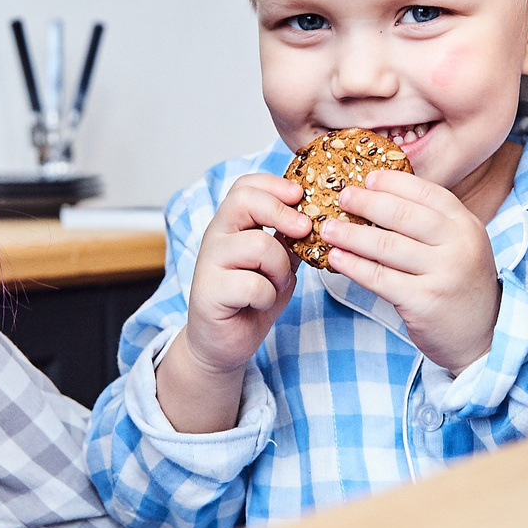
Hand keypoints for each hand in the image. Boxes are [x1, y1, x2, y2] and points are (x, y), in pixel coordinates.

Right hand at [155, 173, 310, 433]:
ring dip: (279, 267)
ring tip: (276, 283)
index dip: (275, 184)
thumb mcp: (278, 263)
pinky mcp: (209, 292)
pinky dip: (267, 296)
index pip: (246, 185)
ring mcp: (209, 263)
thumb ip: (289, 240)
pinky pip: (253, 285)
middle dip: (282, 212)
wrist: (223, 343)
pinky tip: (259, 304)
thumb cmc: (251, 299)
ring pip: (257, 244)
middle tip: (304, 229)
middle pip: (244, 200)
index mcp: (232, 224)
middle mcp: (216, 237)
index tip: (300, 196)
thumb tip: (318, 216)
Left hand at [318, 169, 501, 373]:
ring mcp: (443, 274)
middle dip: (366, 203)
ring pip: (386, 246)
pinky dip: (353, 266)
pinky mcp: (424, 301)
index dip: (393, 183)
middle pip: (403, 215)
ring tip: (328, 229)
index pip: (426, 192)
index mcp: (466, 225)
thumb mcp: (460, 246)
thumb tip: (381, 196)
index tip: (367, 179)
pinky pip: (380, 278)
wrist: (481, 336)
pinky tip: (336, 258)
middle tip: (341, 197)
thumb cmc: (460, 285)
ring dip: (351, 235)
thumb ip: (432, 223)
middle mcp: (458, 246)